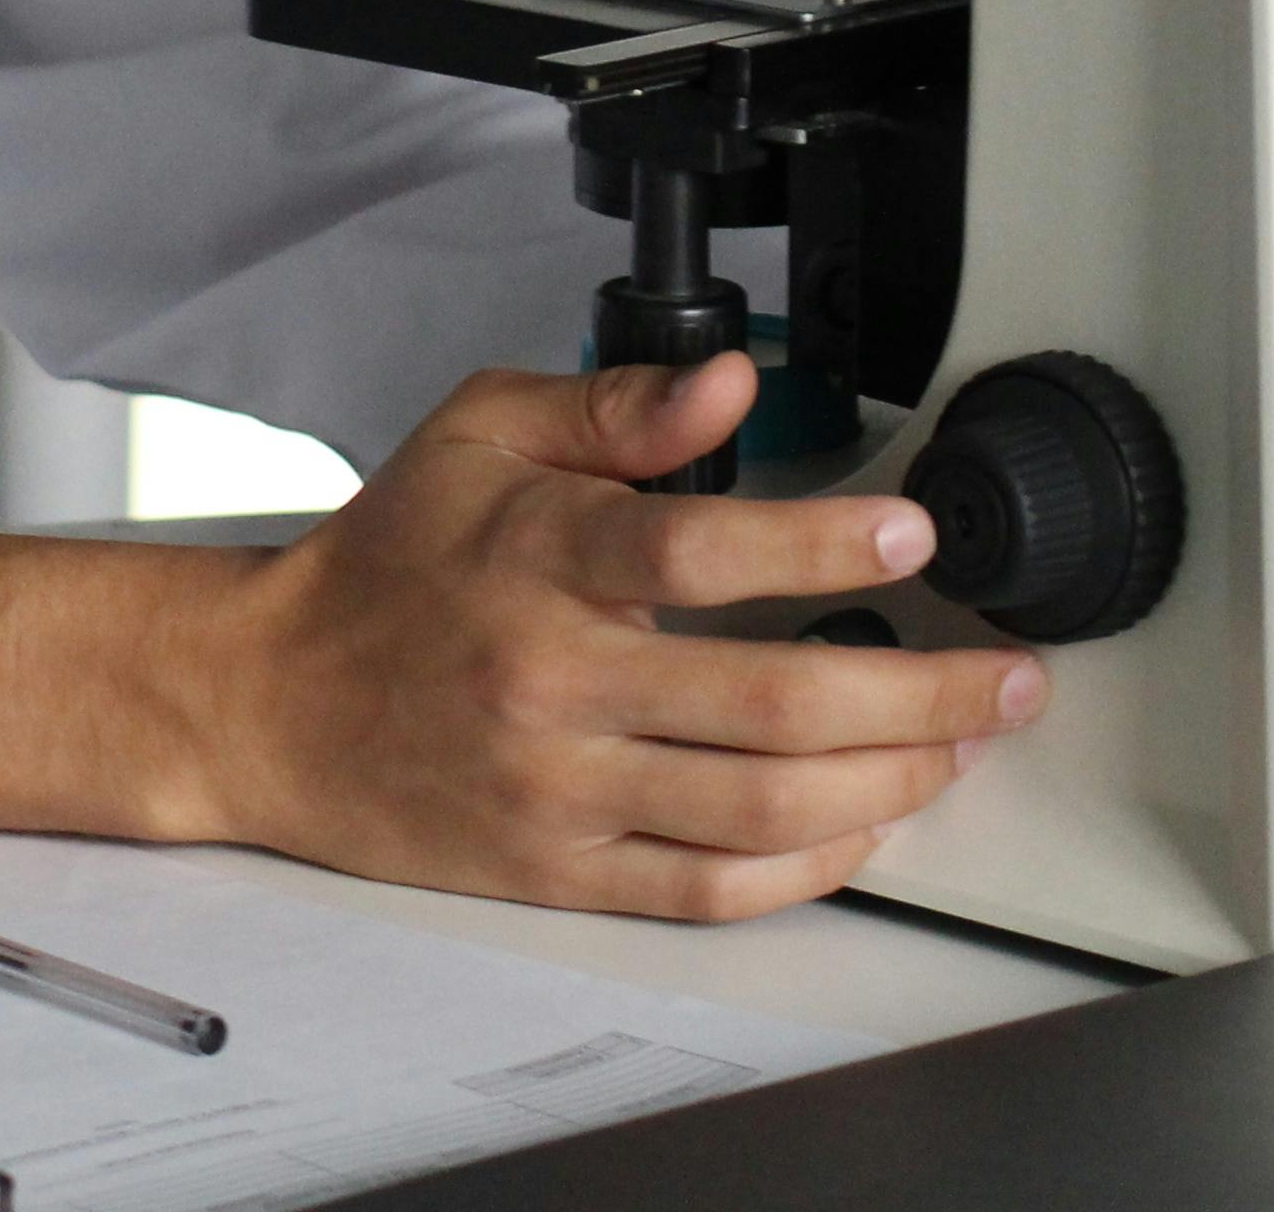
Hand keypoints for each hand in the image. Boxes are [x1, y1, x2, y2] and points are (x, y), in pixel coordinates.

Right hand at [0, 355, 1043, 919]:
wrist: (268, 701)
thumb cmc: (387, 562)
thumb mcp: (480, 433)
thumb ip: (614, 405)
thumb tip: (729, 386)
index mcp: (537, 556)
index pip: (698, 550)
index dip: (821, 538)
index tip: (910, 528)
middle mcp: (553, 679)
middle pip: (773, 702)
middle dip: (923, 691)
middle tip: (1006, 675)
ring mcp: (558, 788)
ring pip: (763, 807)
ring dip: (891, 781)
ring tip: (959, 745)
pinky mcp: (556, 869)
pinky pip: (711, 887)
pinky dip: (811, 865)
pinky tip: (868, 824)